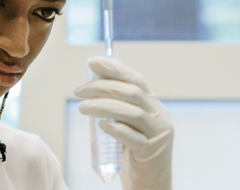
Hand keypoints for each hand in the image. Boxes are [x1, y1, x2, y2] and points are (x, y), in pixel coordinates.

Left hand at [74, 58, 172, 189]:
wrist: (150, 185)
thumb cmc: (133, 155)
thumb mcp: (127, 126)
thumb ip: (117, 109)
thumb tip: (91, 87)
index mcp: (154, 106)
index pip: (136, 80)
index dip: (115, 69)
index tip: (93, 62)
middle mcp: (160, 116)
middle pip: (132, 93)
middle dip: (102, 87)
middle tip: (79, 90)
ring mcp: (158, 134)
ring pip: (131, 113)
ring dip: (103, 106)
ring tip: (82, 107)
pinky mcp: (151, 152)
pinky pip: (132, 137)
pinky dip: (115, 128)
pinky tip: (101, 125)